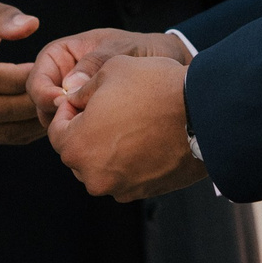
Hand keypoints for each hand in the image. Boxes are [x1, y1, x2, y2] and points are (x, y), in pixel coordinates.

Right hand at [25, 26, 188, 125]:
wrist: (169, 65)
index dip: (44, 92)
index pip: (37, 77)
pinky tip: (102, 140)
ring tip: (92, 129)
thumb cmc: (143, 50)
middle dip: (53, 115)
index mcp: (62, 55)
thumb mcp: (120, 49)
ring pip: (56, 122)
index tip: (62, 102)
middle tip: (76, 121)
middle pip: (41, 104)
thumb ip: (96, 62)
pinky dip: (83, 137)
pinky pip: (76, 132)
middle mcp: (61, 79)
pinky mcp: (87, 119)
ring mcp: (73, 101)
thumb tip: (69, 87)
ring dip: (68, 129)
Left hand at [48, 54, 204, 200]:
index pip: (56, 131)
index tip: (85, 97)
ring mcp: (120, 187)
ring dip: (108, 146)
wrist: (205, 115)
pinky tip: (147, 137)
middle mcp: (93, 176)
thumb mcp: (109, 71)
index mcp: (76, 147)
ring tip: (131, 121)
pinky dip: (130, 159)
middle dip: (86, 130)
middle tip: (108, 108)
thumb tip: (73, 98)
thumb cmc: (154, 88)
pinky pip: (126, 174)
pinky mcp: (145, 192)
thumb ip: (82, 89)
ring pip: (102, 165)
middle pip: (78, 151)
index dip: (68, 109)